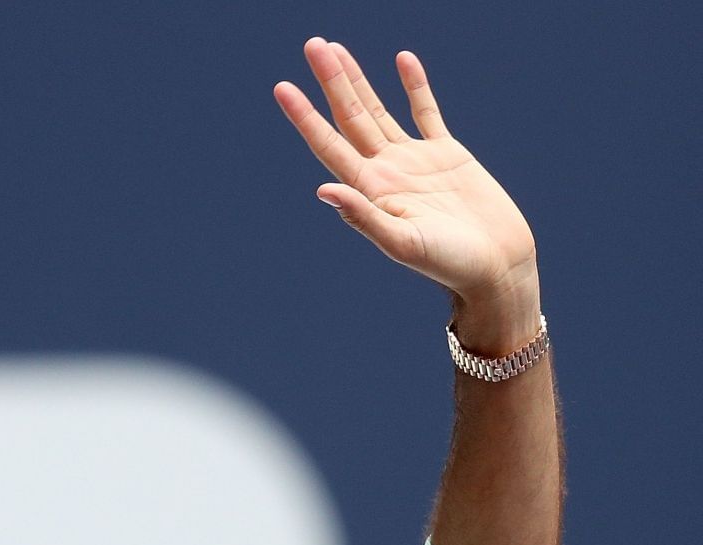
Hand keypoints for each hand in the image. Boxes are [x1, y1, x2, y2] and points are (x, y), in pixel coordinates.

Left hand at [275, 38, 538, 320]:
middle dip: (330, 81)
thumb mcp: (402, 242)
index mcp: (369, 190)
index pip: (328, 144)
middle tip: (313, 44)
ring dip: (358, 80)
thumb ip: (363, 216)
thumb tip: (322, 189)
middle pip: (349, 117)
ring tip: (336, 49)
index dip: (305, 116)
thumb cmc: (448, 264)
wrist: (495, 266)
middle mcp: (385, 171)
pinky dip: (414, 86)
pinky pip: (426, 112)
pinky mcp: (446, 154)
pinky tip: (402, 60)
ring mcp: (414, 161)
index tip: (283, 86)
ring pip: (377, 110)